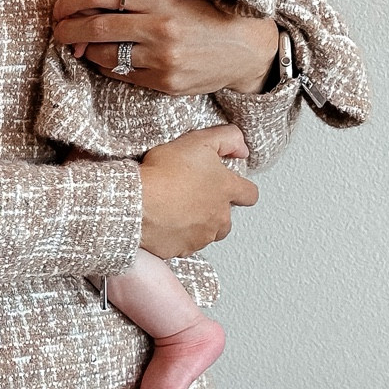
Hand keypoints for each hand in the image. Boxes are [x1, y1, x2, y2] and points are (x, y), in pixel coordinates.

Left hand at [52, 0, 279, 95]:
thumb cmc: (208, 14)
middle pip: (98, 27)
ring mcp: (163, 59)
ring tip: (79, 44)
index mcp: (164, 0)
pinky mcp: (165, 83)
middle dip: (69, 28)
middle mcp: (161, 29)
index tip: (64, 3)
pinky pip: (122, 75)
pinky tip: (103, 58)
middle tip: (58, 27)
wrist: (246, 51)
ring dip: (86, 50)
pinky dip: (107, 66)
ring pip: (106, 55)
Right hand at [138, 126, 258, 258]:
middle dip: (215, 210)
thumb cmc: (164, 172)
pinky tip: (165, 222)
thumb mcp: (199, 141)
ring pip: (208, 233)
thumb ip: (228, 139)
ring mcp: (202, 236)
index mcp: (226, 190)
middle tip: (194, 196)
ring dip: (198, 224)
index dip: (241, 189)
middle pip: (227, 218)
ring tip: (178, 209)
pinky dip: (178, 236)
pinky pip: (185, 244)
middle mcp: (219, 217)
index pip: (250, 194)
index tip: (228, 186)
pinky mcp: (183, 250)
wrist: (138, 203)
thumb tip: (242, 149)